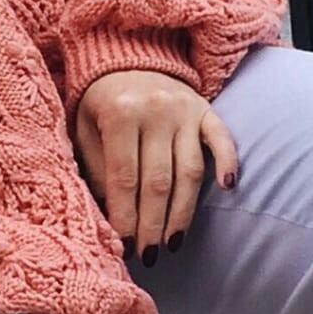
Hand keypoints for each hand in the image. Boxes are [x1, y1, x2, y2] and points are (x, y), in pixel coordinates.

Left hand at [74, 69, 236, 262]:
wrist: (126, 57)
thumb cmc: (100, 102)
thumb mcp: (84, 128)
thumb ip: (96, 167)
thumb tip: (109, 216)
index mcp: (120, 113)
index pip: (124, 176)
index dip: (125, 216)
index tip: (125, 247)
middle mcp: (155, 110)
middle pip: (158, 180)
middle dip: (153, 224)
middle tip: (149, 256)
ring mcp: (185, 109)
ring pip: (189, 171)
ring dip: (183, 212)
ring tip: (173, 244)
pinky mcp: (206, 109)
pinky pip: (222, 138)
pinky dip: (227, 162)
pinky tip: (228, 189)